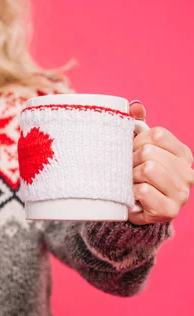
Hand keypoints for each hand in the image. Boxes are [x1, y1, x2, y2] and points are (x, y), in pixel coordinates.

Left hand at [129, 101, 193, 224]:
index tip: (132, 151)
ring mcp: (182, 193)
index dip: (137, 140)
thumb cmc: (137, 174)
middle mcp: (188, 173)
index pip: (158, 134)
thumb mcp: (139, 148)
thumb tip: (134, 105)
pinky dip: (132, 193)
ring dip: (130, 177)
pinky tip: (134, 196)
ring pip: (147, 170)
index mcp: (183, 154)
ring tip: (131, 183)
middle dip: (131, 161)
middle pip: (149, 152)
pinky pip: (143, 191)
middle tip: (128, 171)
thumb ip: (138, 125)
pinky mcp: (169, 210)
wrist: (137, 209)